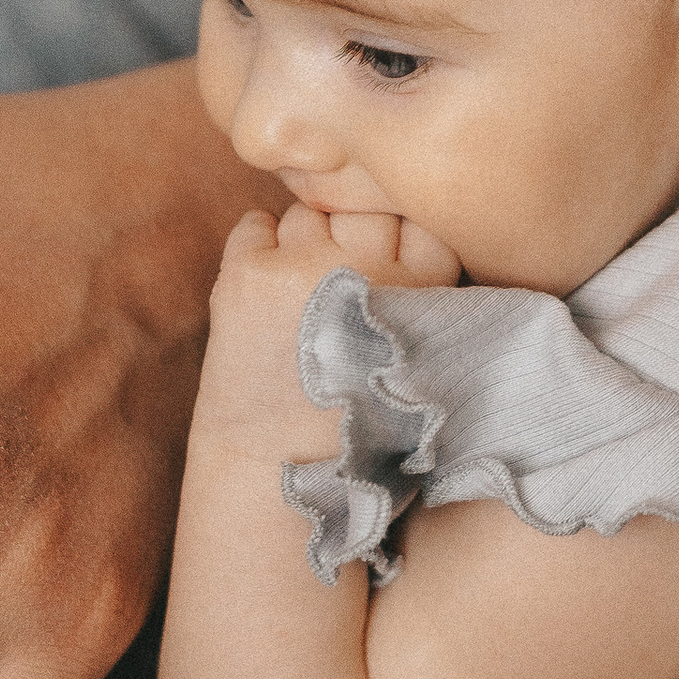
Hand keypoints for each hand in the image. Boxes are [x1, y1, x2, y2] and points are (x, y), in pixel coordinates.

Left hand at [197, 201, 461, 451]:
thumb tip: (412, 218)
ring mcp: (305, 265)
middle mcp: (370, 267)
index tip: (389, 271)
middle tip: (340, 288)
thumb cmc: (360, 425)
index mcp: (426, 292)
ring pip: (311, 211)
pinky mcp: (248, 273)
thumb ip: (431, 293)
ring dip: (305, 242)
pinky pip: (256, 224)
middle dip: (355, 234)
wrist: (279, 474)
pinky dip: (258, 248)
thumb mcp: (428, 361)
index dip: (404, 239)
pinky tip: (267, 293)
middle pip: (367, 205)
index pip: (424, 219)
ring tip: (301, 300)